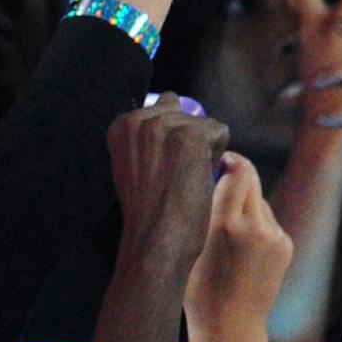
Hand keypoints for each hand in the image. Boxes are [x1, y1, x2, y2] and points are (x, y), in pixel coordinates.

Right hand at [106, 101, 225, 281]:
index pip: (162, 109)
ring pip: (204, 124)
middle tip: (174, 177)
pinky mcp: (191, 135)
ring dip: (202, 150)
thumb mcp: (135, 164)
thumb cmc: (148, 212)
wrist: (154, 243)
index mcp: (121, 125)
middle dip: (187, 140)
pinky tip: (197, 179)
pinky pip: (220, 132)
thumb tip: (170, 99)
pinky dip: (216, 156)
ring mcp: (166, 124)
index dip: (169, 141)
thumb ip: (147, 136)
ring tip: (183, 181)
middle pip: (184, 113)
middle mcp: (140, 118)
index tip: (160, 170)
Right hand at [184, 151, 293, 338]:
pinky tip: (243, 249)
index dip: (229, 162)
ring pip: (259, 202)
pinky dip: (257, 224)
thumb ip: (204, 213)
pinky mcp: (285, 245)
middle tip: (221, 181)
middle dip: (237, 177)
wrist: (231, 330)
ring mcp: (276, 236)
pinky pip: (269, 221)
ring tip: (228, 233)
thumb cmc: (199, 294)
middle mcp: (257, 226)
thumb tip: (213, 177)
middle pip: (251, 180)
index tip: (220, 161)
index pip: (237, 172)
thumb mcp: (190, 249)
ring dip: (246, 205)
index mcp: (227, 225)